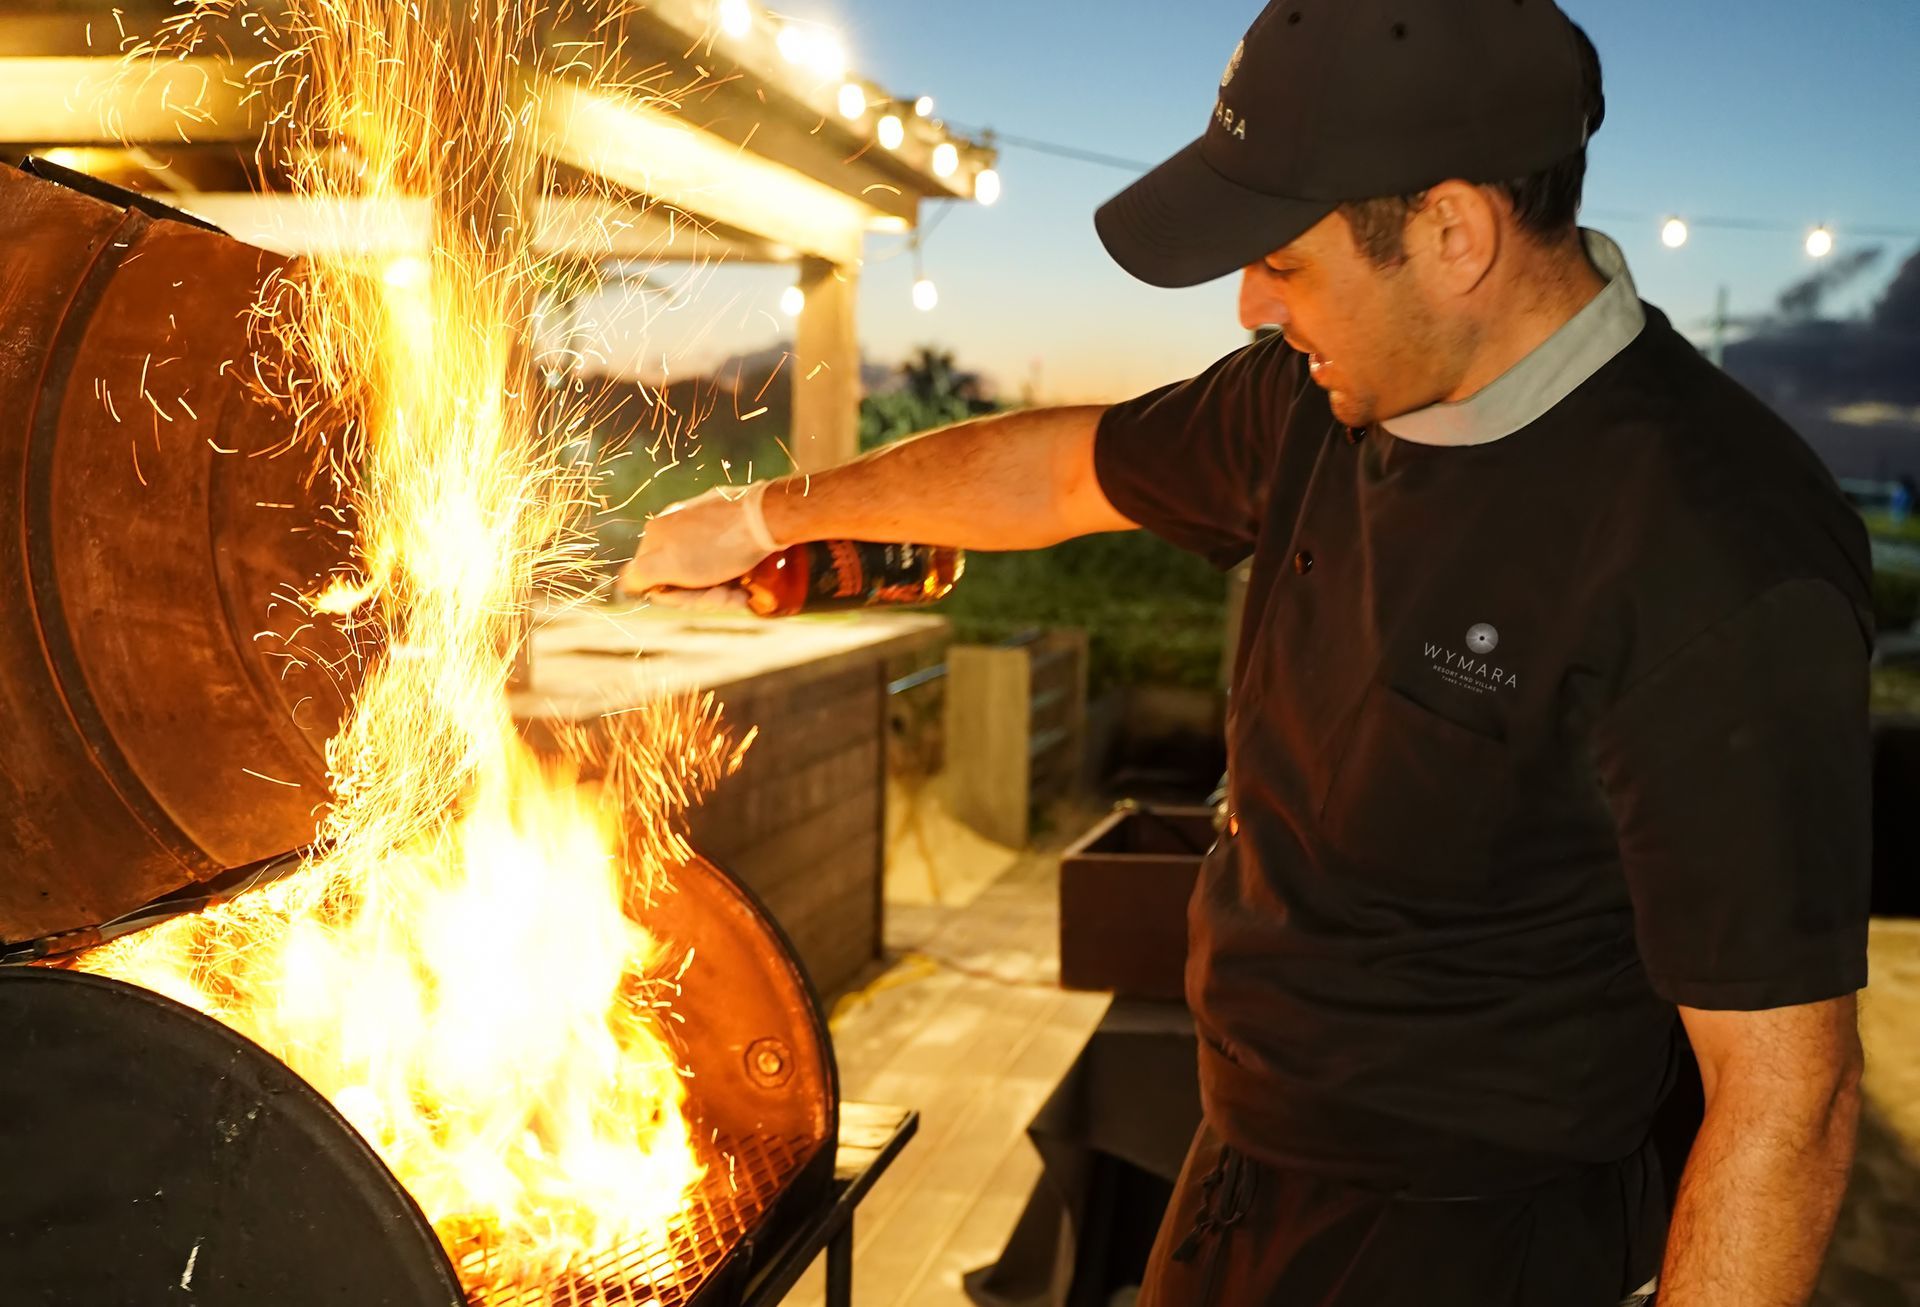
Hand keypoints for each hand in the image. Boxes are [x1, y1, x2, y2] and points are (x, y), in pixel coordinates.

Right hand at [618, 482, 779, 597]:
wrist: (767, 519)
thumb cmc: (718, 547)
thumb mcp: (667, 564)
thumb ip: (639, 573)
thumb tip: (625, 582)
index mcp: (655, 533)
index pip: (652, 579)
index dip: (675, 598)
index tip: (700, 600)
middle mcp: (673, 524)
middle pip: (680, 577)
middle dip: (703, 596)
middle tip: (727, 597)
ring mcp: (701, 521)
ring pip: (703, 571)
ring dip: (721, 590)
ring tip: (741, 593)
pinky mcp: (726, 521)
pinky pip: (722, 556)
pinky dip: (733, 574)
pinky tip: (746, 584)